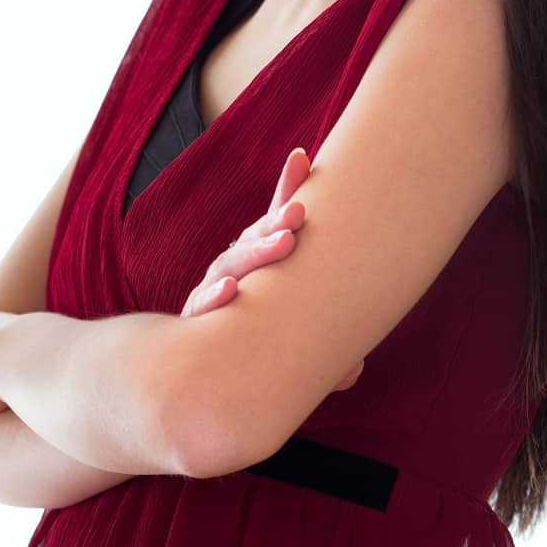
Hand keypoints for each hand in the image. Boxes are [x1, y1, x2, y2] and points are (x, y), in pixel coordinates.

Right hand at [180, 146, 364, 392]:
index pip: (273, 224)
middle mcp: (233, 272)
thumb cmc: (257, 353)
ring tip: (284, 243)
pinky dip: (215, 297)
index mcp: (258, 264)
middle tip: (301, 211)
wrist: (202, 388)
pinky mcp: (194, 322)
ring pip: (231, 265)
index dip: (288, 190)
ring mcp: (211, 293)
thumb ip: (324, 356)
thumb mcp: (295, 348)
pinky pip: (203, 306)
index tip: (303, 158)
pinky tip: (230, 290)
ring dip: (257, 252)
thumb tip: (353, 370)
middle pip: (253, 239)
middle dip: (276, 222)